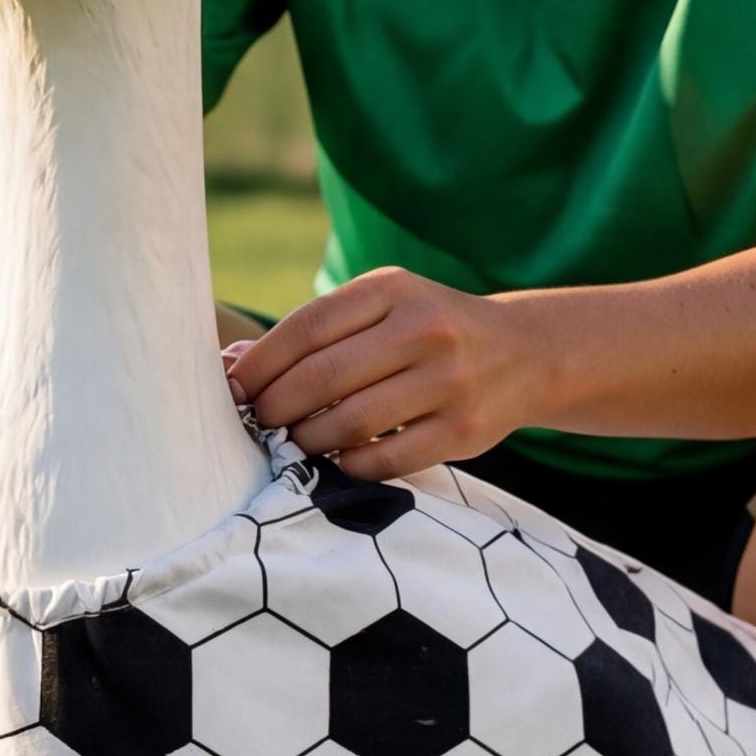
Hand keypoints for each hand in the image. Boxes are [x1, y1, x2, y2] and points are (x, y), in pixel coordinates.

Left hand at [225, 267, 544, 480]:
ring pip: (351, 422)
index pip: (307, 328)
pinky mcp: (464, 431)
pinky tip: (338, 460)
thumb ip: (315, 332)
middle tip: (259, 422)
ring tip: (294, 442)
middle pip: (323, 377)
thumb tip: (231, 363)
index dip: (260, 364)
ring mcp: (448, 381)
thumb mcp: (381, 308)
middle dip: (276, 407)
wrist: (524, 353)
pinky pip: (386, 459)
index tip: (232, 389)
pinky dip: (350, 466)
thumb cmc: (426, 329)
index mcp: (393, 289)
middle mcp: (424, 329)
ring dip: (308, 440)